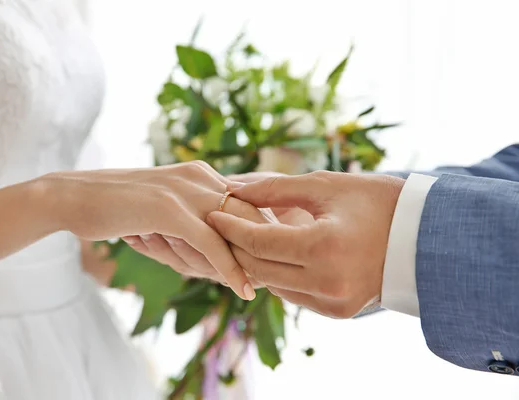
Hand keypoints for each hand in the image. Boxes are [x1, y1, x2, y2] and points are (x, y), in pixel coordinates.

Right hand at [40, 161, 257, 299]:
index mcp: (201, 173)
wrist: (73, 198)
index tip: (276, 258)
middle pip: (250, 214)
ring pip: (232, 231)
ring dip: (246, 263)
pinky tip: (242, 290)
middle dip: (262, 249)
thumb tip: (218, 253)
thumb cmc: (118, 210)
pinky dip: (229, 269)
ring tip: (258, 287)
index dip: (264, 230)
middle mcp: (199, 176)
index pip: (248, 201)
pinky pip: (210, 243)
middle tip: (275, 279)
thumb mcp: (163, 212)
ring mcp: (185, 190)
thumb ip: (192, 224)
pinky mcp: (169, 209)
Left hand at [206, 171, 404, 317]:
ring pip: (272, 284)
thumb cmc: (379, 202)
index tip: (212, 212)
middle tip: (219, 226)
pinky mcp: (337, 311)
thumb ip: (276, 190)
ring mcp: (332, 302)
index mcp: (323, 247)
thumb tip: (235, 190)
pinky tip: (272, 256)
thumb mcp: (327, 186)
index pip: (257, 241)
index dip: (229, 227)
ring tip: (241, 238)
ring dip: (254, 262)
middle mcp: (325, 282)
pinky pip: (293, 294)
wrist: (425, 237)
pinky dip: (277, 275)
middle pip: (258, 268)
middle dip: (234, 246)